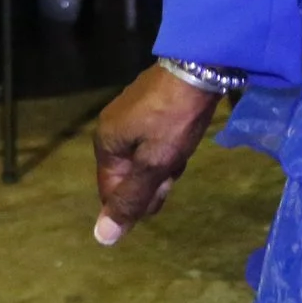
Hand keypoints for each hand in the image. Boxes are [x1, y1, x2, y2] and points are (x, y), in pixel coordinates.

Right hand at [91, 65, 222, 244]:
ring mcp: (130, 115)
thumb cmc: (175, 118)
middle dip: (153, 179)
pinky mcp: (149, 105)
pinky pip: (152, 141)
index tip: (164, 186)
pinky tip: (183, 137)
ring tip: (181, 147)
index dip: (139, 199)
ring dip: (164, 163)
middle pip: (127, 176)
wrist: (200, 64)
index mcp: (106, 143)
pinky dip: (168, 146)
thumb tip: (102, 237)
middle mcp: (111, 129)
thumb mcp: (154, 164)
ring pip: (143, 159)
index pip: (111, 193)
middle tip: (174, 164)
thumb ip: (131, 199)